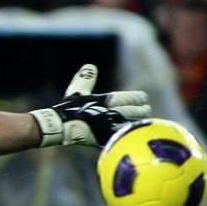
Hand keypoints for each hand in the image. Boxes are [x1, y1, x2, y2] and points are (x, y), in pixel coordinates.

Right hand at [29, 64, 150, 146]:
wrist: (61, 128)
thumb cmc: (68, 109)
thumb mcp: (76, 92)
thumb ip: (85, 80)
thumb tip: (90, 66)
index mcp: (107, 101)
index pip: (130, 98)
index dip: (138, 98)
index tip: (143, 98)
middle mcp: (112, 113)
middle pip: (134, 111)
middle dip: (141, 110)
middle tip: (145, 109)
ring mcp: (111, 128)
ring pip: (132, 123)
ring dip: (138, 121)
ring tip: (142, 120)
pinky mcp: (107, 140)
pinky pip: (123, 135)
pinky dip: (130, 133)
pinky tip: (134, 133)